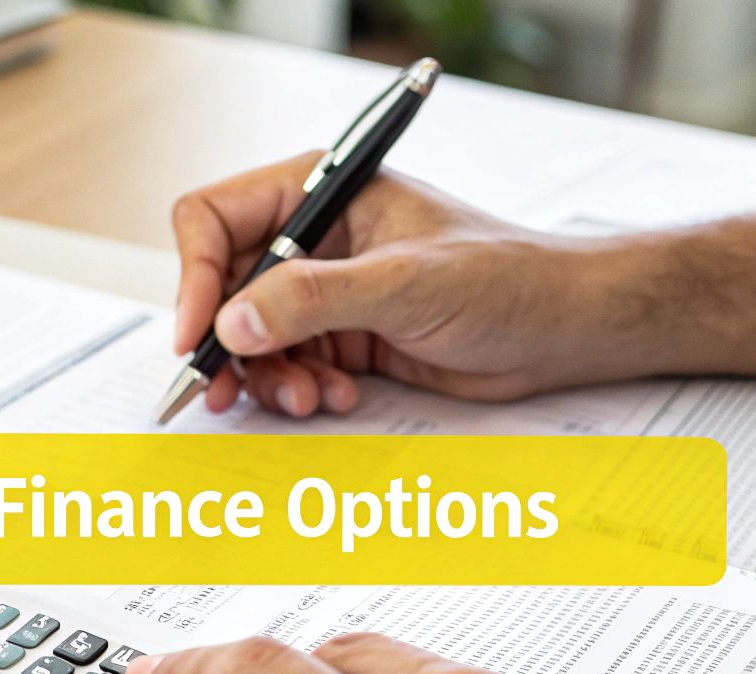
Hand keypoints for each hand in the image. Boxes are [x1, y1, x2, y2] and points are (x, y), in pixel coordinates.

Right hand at [170, 153, 665, 416]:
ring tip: (305, 398)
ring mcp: (328, 290)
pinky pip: (291, 365)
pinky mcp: (346, 337)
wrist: (561, 329)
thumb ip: (315, 300)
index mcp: (322, 193)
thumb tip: (236, 320)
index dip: (194, 276)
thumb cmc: (504, 279)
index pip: (215, 219)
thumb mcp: (405, 285)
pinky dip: (299, 389)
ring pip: (254, 336)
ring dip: (268, 375)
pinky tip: (334, 398)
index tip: (199, 334)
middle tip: (227, 392)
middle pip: (225, 287)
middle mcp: (315, 238)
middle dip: (229, 342)